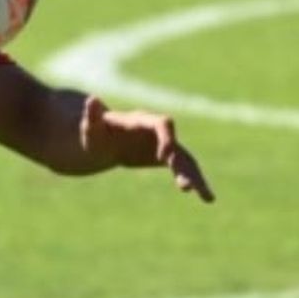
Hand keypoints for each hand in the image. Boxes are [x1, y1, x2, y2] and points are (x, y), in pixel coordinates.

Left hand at [79, 95, 214, 202]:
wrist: (102, 142)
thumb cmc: (95, 133)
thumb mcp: (91, 127)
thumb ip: (93, 115)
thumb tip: (91, 99)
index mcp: (142, 121)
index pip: (162, 124)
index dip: (166, 138)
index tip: (164, 158)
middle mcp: (158, 132)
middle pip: (177, 144)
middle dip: (182, 164)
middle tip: (184, 185)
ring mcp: (164, 144)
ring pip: (185, 160)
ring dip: (194, 176)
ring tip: (206, 197)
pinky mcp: (166, 157)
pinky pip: (184, 169)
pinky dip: (195, 181)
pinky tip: (207, 198)